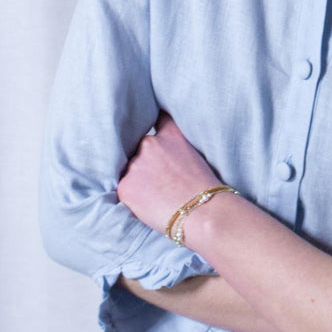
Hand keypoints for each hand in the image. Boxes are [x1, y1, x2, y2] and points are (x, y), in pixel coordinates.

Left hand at [117, 113, 219, 233]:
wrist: (204, 213)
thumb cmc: (207, 190)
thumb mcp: (196, 157)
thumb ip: (175, 148)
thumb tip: (162, 157)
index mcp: (171, 135)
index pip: (157, 118)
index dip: (151, 119)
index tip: (146, 119)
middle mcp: (150, 144)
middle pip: (140, 150)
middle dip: (146, 162)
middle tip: (160, 181)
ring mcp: (135, 165)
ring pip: (130, 171)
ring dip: (138, 180)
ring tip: (158, 197)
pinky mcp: (125, 187)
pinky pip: (125, 190)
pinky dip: (134, 198)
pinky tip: (150, 206)